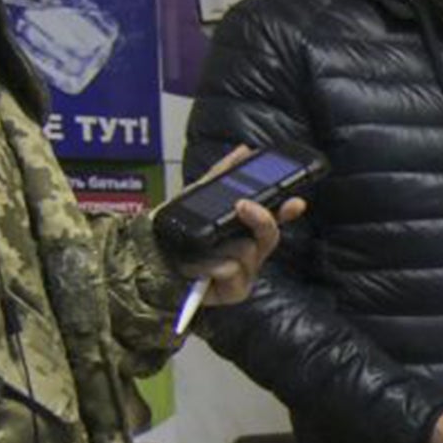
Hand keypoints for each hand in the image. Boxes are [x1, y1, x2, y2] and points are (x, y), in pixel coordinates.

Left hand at [185, 144, 307, 306]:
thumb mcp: (196, 196)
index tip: (295, 202)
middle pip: (270, 235)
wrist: (148, 259)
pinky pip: (232, 272)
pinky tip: (196, 266)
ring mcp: (244, 273)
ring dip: (221, 246)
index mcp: (245, 229)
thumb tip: (244, 151)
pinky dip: (212, 266)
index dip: (287, 210)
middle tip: (243, 206)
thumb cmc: (174, 231)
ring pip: (248, 252)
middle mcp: (249, 250)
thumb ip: (222, 173)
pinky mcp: (234, 292)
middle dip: (261, 218)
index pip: (274, 217)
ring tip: (196, 248)